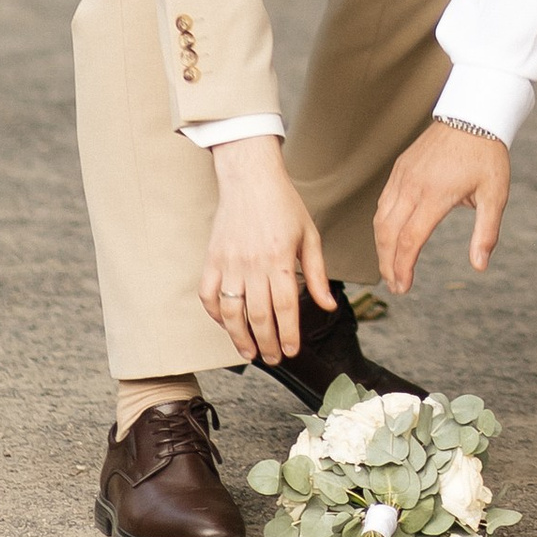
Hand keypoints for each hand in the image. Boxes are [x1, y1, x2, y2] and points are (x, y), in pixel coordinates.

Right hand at [198, 136, 330, 363]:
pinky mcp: (212, 259)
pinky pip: (208, 295)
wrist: (251, 177)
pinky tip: (226, 324)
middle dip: (268, 343)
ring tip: (251, 353)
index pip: (285, 307)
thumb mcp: (309, 235)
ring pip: (232, 312)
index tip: (292, 350)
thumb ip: (317, 274)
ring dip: (240, 338)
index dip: (289, 334)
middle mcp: (253, 264)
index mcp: (280, 259)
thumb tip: (328, 305)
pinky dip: (215, 314)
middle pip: (259, 316)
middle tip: (275, 358)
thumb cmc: (283, 204)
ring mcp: (229, 263)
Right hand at [375, 121, 510, 293]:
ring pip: (380, 218)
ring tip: (390, 267)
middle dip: (387, 263)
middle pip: (388, 233)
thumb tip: (479, 266)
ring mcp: (403, 175)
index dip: (403, 267)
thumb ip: (486, 232)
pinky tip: (389, 236)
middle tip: (395, 286)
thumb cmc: (487, 154)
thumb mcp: (495, 194)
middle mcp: (413, 185)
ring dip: (381, 246)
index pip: (410, 239)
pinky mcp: (400, 167)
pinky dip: (382, 224)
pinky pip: (383, 201)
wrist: (473, 113)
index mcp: (435, 194)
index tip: (403, 287)